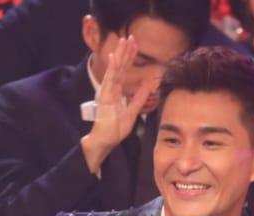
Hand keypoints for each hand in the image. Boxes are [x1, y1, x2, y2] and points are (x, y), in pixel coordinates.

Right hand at [81, 36, 155, 171]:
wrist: (105, 141)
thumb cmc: (115, 129)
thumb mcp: (132, 112)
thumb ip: (139, 99)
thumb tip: (148, 87)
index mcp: (116, 91)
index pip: (124, 71)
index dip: (129, 58)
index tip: (134, 45)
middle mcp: (111, 89)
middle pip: (119, 67)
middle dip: (125, 52)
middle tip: (130, 37)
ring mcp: (107, 92)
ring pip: (114, 70)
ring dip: (119, 55)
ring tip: (123, 41)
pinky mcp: (105, 98)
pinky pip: (109, 81)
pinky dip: (111, 68)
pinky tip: (113, 57)